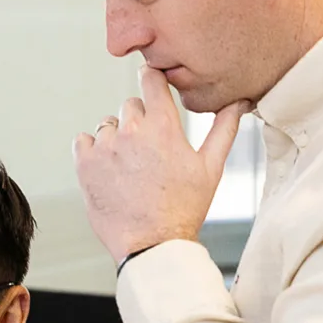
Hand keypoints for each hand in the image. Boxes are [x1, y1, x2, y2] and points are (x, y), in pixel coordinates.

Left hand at [73, 67, 249, 264]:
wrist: (152, 244)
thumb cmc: (184, 209)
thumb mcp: (211, 168)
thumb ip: (224, 129)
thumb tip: (239, 102)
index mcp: (163, 126)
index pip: (150, 78)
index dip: (152, 80)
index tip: (152, 86)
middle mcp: (132, 130)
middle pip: (130, 105)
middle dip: (139, 121)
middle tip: (149, 151)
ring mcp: (106, 147)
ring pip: (108, 125)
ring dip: (117, 139)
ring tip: (130, 168)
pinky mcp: (85, 164)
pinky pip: (83, 141)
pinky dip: (93, 152)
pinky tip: (109, 171)